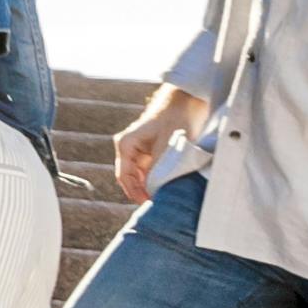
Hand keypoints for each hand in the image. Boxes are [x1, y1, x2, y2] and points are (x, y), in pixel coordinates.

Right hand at [110, 85, 205, 206]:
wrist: (184, 103)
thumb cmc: (173, 120)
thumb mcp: (166, 146)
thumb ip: (156, 168)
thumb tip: (152, 190)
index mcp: (125, 144)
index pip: (123, 175)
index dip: (134, 192)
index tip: (148, 203)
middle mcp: (128, 149)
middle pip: (129, 178)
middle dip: (140, 192)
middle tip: (156, 205)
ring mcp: (138, 151)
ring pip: (139, 177)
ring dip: (148, 187)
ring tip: (162, 198)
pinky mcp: (149, 153)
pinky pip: (148, 172)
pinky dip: (154, 180)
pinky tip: (165, 187)